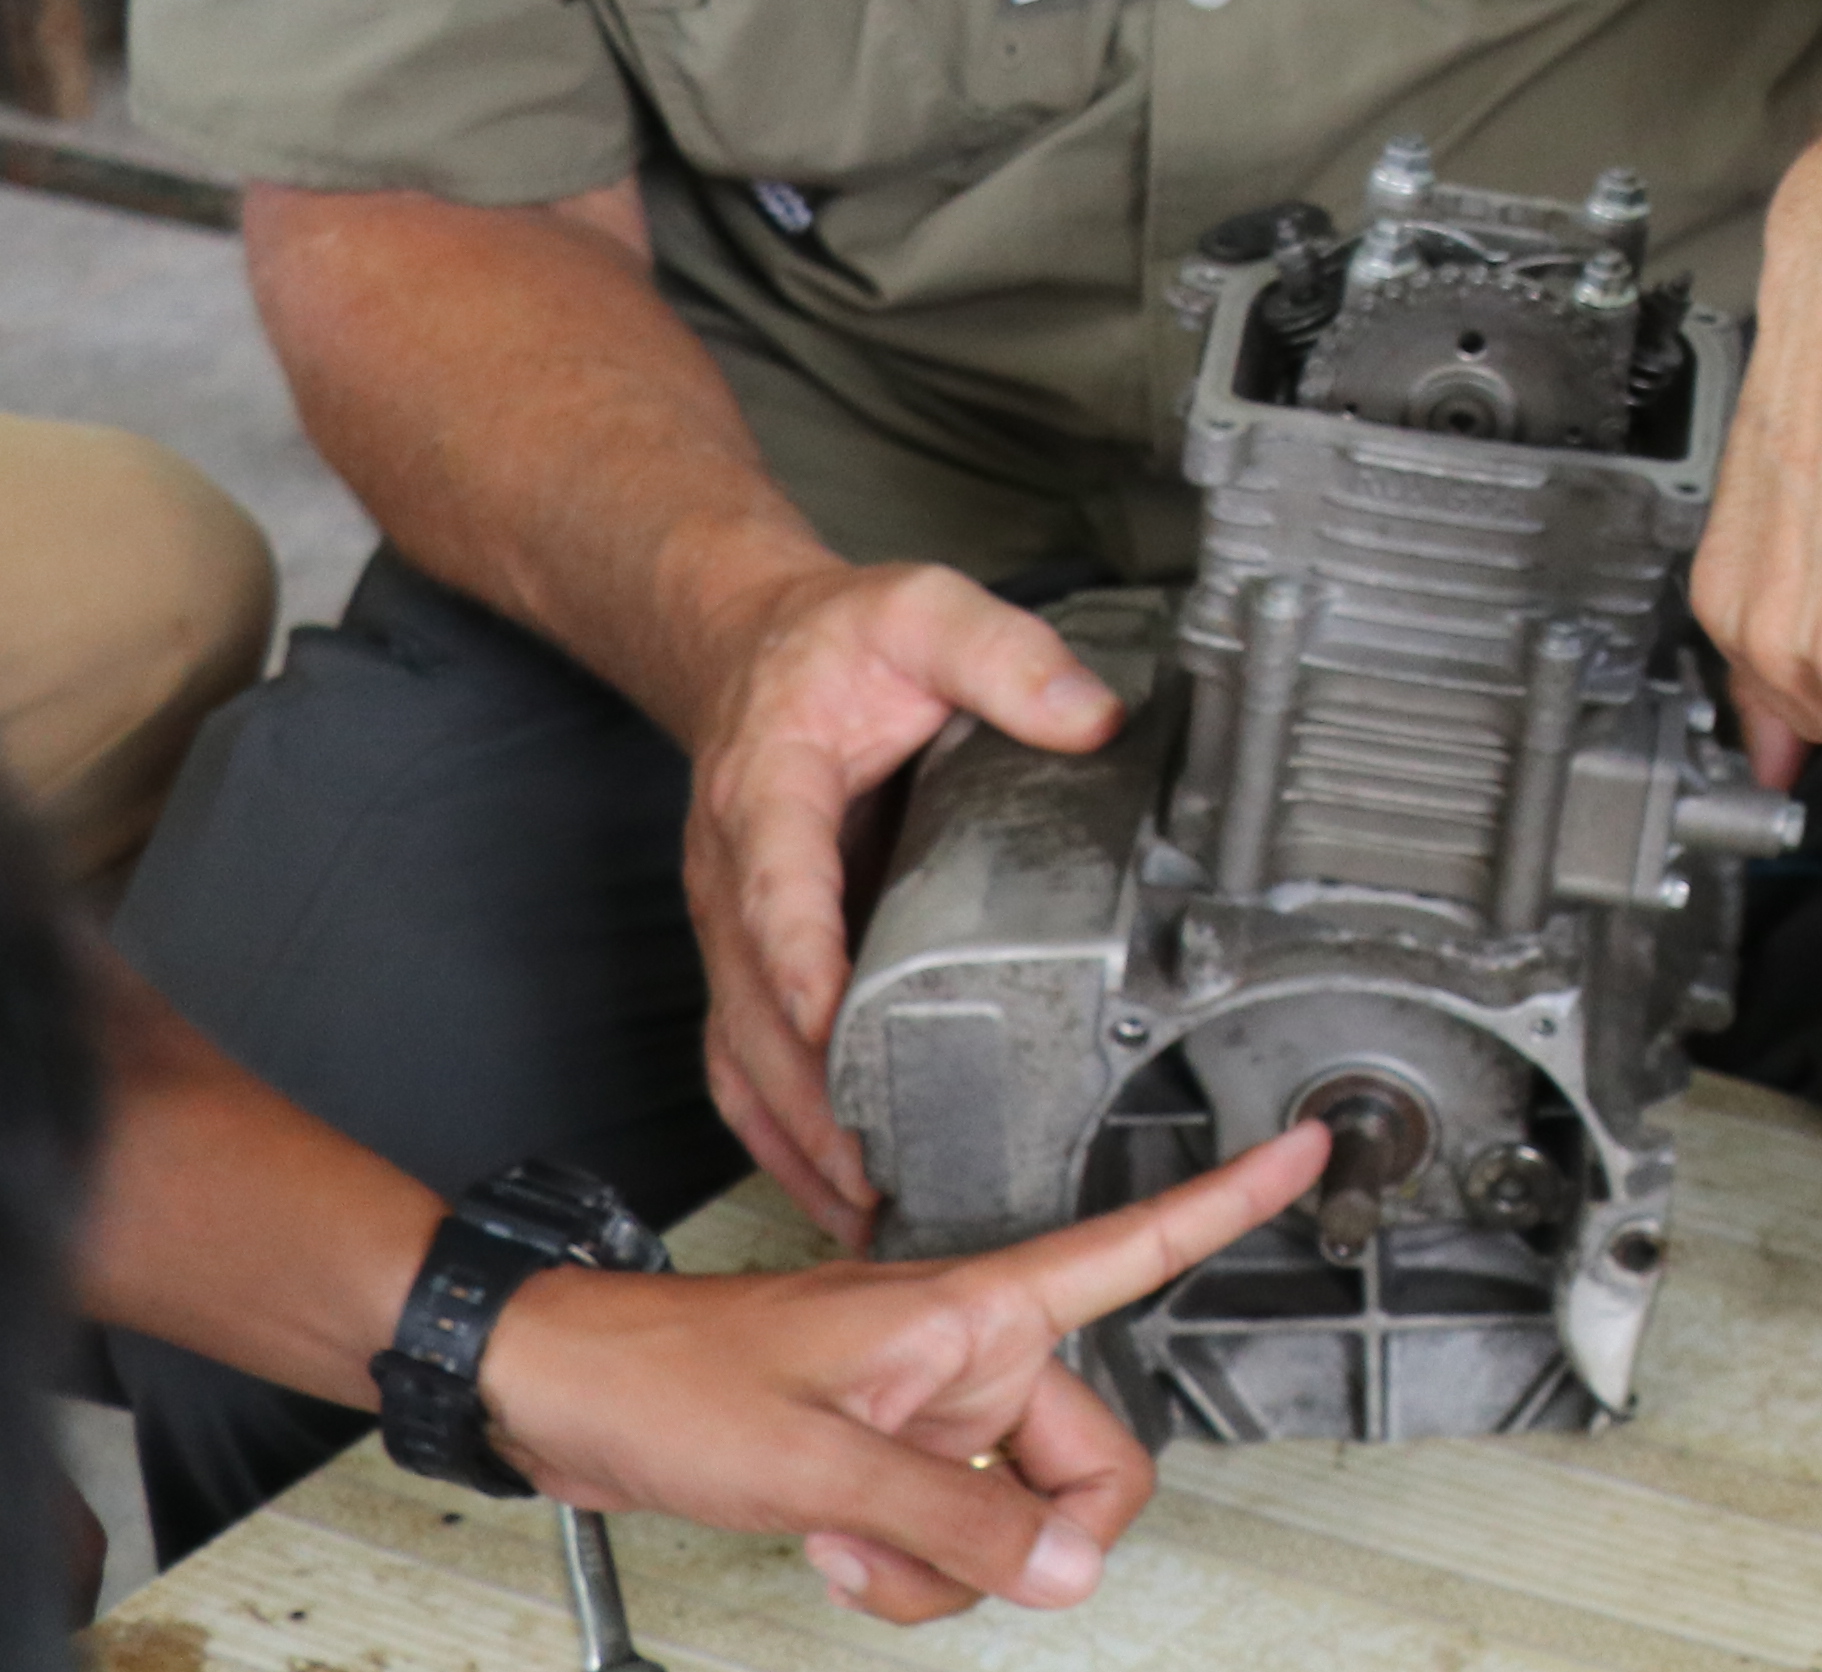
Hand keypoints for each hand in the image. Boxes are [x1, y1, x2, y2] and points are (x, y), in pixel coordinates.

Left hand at [482, 1123, 1322, 1623]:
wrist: (568, 1393)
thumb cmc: (669, 1379)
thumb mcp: (820, 1465)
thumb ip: (956, 1523)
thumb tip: (1071, 1572)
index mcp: (977, 1312)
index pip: (1139, 1244)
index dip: (1233, 1199)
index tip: (1310, 1149)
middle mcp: (970, 1351)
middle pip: (1088, 1464)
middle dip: (1022, 1538)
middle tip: (939, 1548)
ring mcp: (929, 1405)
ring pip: (1013, 1518)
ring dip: (941, 1563)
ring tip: (847, 1539)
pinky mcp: (885, 1449)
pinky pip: (950, 1533)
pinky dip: (903, 1562)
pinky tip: (833, 1540)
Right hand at [683, 561, 1124, 1248]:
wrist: (754, 646)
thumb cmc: (834, 643)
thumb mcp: (924, 612)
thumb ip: (1006, 657)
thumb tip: (1090, 717)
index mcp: (768, 790)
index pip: (776, 884)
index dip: (797, 957)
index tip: (825, 1021)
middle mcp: (733, 875)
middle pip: (751, 1003)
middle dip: (808, 1094)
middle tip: (870, 1167)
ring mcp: (731, 927)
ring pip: (741, 1052)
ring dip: (791, 1137)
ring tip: (859, 1209)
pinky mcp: (747, 959)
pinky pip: (745, 1059)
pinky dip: (779, 1131)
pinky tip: (829, 1184)